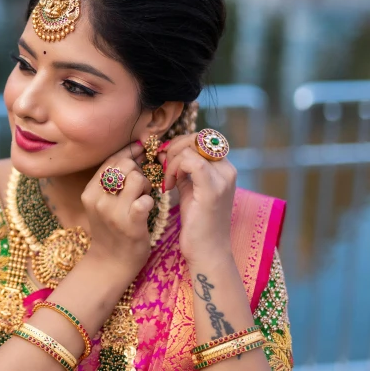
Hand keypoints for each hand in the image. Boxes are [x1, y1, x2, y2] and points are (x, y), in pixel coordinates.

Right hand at [80, 142, 153, 277]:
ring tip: (144, 197)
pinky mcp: (131, 223)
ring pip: (137, 178)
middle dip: (138, 171)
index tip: (139, 151)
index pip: (110, 160)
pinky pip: (146, 199)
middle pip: (125, 165)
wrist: (111, 263)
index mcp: (89, 192)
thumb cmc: (111, 230)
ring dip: (146, 185)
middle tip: (140, 186)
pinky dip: (150, 200)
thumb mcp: (101, 204)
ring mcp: (113, 212)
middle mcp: (98, 199)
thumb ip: (111, 181)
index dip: (128, 152)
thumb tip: (134, 153)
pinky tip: (147, 209)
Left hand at [158, 134, 236, 264]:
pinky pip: (191, 162)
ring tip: (167, 181)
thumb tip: (167, 152)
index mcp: (224, 168)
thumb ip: (184, 170)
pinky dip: (174, 168)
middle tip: (163, 167)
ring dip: (172, 160)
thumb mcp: (190, 190)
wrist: (207, 252)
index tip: (166, 161)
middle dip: (174, 148)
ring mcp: (222, 179)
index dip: (180, 144)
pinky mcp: (212, 189)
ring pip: (191, 148)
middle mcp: (227, 170)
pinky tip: (169, 185)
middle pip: (197, 138)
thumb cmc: (197, 224)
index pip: (201, 139)